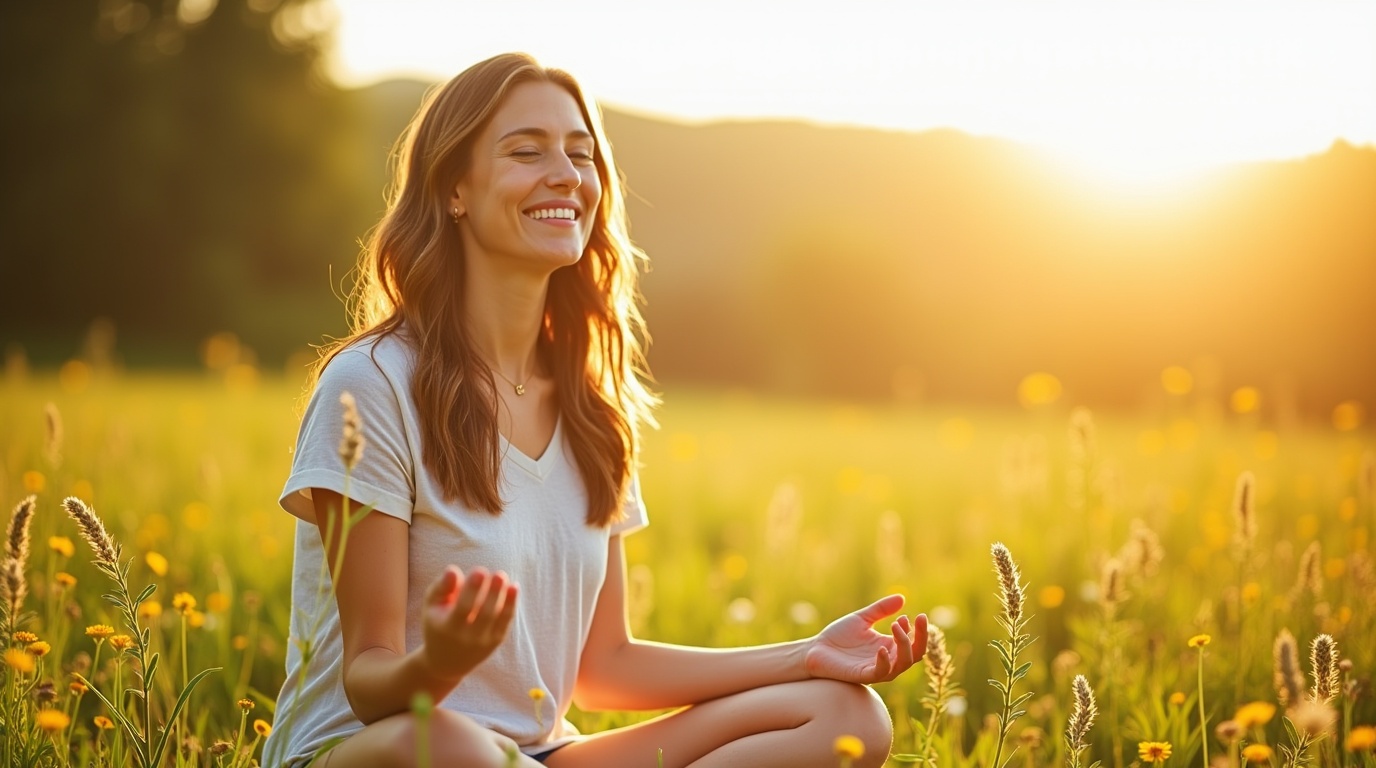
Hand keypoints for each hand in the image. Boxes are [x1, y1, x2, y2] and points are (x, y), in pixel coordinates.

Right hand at [419, 566, 518, 681]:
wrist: (447, 662)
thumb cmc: (437, 623)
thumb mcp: (431, 606)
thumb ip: (441, 587)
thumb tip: (453, 570)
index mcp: (448, 628)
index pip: (463, 609)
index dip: (472, 590)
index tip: (479, 570)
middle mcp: (468, 637)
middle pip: (484, 614)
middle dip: (493, 593)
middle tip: (498, 574)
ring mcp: (484, 641)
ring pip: (498, 618)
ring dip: (505, 597)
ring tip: (503, 576)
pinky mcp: (496, 641)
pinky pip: (506, 621)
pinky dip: (511, 604)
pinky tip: (514, 586)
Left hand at [804, 595, 926, 683]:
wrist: (816, 649)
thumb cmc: (839, 636)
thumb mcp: (862, 618)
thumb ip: (881, 609)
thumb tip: (902, 598)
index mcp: (889, 647)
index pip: (914, 643)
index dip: (918, 630)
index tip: (910, 615)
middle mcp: (887, 660)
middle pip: (915, 654)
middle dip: (920, 637)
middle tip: (917, 618)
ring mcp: (876, 668)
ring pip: (902, 664)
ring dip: (904, 645)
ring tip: (896, 626)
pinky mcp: (863, 675)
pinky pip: (881, 673)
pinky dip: (884, 661)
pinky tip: (881, 647)